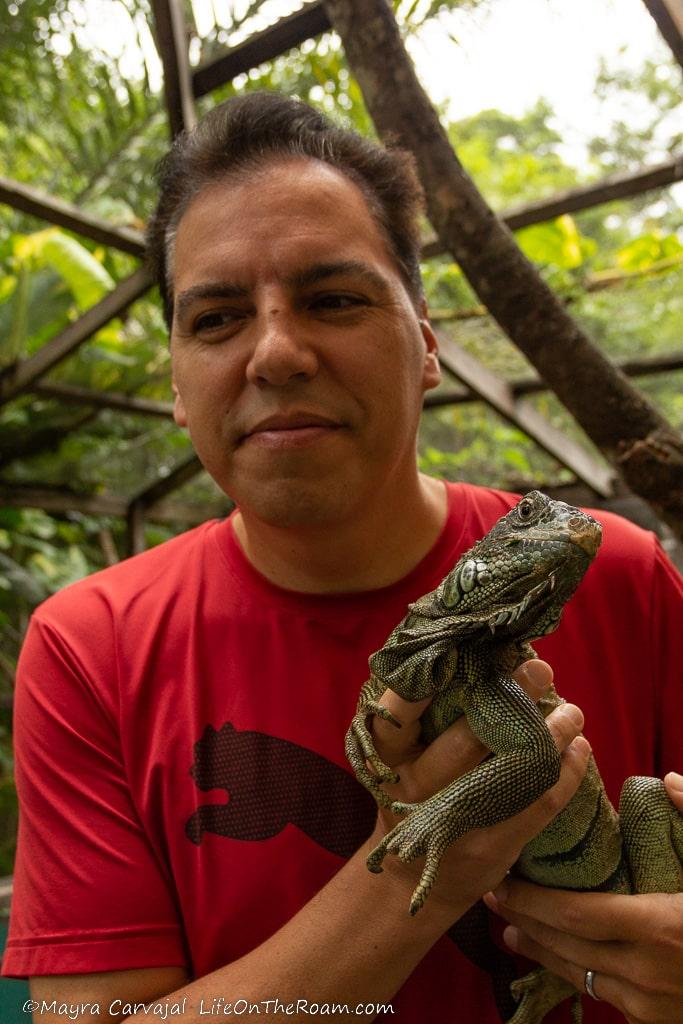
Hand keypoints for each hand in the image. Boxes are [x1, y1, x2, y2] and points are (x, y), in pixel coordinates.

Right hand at [366, 660, 590, 916]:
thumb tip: (484, 657)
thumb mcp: (400, 759)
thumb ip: (425, 718)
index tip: (462, 651)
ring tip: (572, 710)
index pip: (399, 711)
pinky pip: (539, 803)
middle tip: (541, 669)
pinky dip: (566, 773)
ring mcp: (453, 821)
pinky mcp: (491, 846)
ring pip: (512, 769)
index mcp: (387, 758)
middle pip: (466, 739)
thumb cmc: (411, 797)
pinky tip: (580, 748)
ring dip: (550, 734)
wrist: (411, 882)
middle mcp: (414, 788)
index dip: (427, 682)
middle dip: (511, 698)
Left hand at [483, 772, 682, 1023]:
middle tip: (491, 896)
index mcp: (659, 926)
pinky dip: (577, 973)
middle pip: (566, 948)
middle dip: (524, 921)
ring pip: (580, 977)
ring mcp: (652, 1006)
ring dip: (543, 952)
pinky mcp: (658, 1022)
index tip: (501, 879)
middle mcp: (647, 972)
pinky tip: (562, 957)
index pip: (573, 915)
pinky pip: (604, 996)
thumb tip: (668, 780)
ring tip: (511, 929)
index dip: (530, 899)